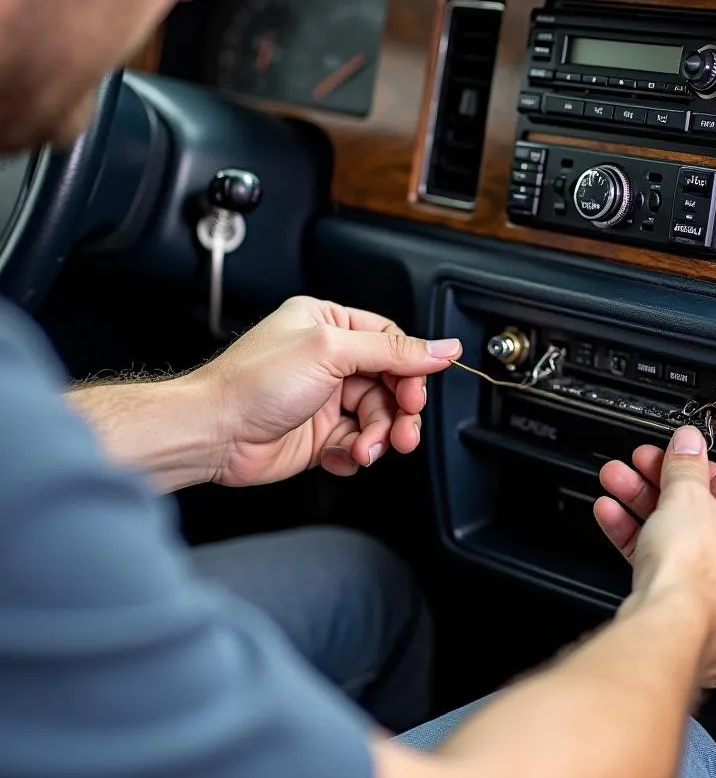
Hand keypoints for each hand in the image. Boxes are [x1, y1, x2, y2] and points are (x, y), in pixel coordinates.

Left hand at [190, 296, 461, 486]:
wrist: (212, 434)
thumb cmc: (252, 383)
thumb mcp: (331, 352)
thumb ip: (393, 351)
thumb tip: (442, 347)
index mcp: (329, 323)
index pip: (391, 342)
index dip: (411, 369)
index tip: (418, 393)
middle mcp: (328, 358)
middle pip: (391, 382)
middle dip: (400, 410)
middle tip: (404, 429)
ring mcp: (324, 397)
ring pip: (378, 417)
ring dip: (380, 436)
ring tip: (369, 449)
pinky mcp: (319, 433)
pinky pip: (358, 442)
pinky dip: (358, 452)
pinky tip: (344, 455)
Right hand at [595, 426, 715, 687]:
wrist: (669, 629)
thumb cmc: (695, 571)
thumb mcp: (685, 496)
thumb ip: (686, 465)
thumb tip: (689, 443)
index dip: (696, 469)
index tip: (673, 458)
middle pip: (704, 520)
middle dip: (661, 489)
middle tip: (637, 470)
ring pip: (683, 551)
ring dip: (644, 514)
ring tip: (616, 489)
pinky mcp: (700, 632)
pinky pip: (670, 580)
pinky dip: (642, 550)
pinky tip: (615, 522)